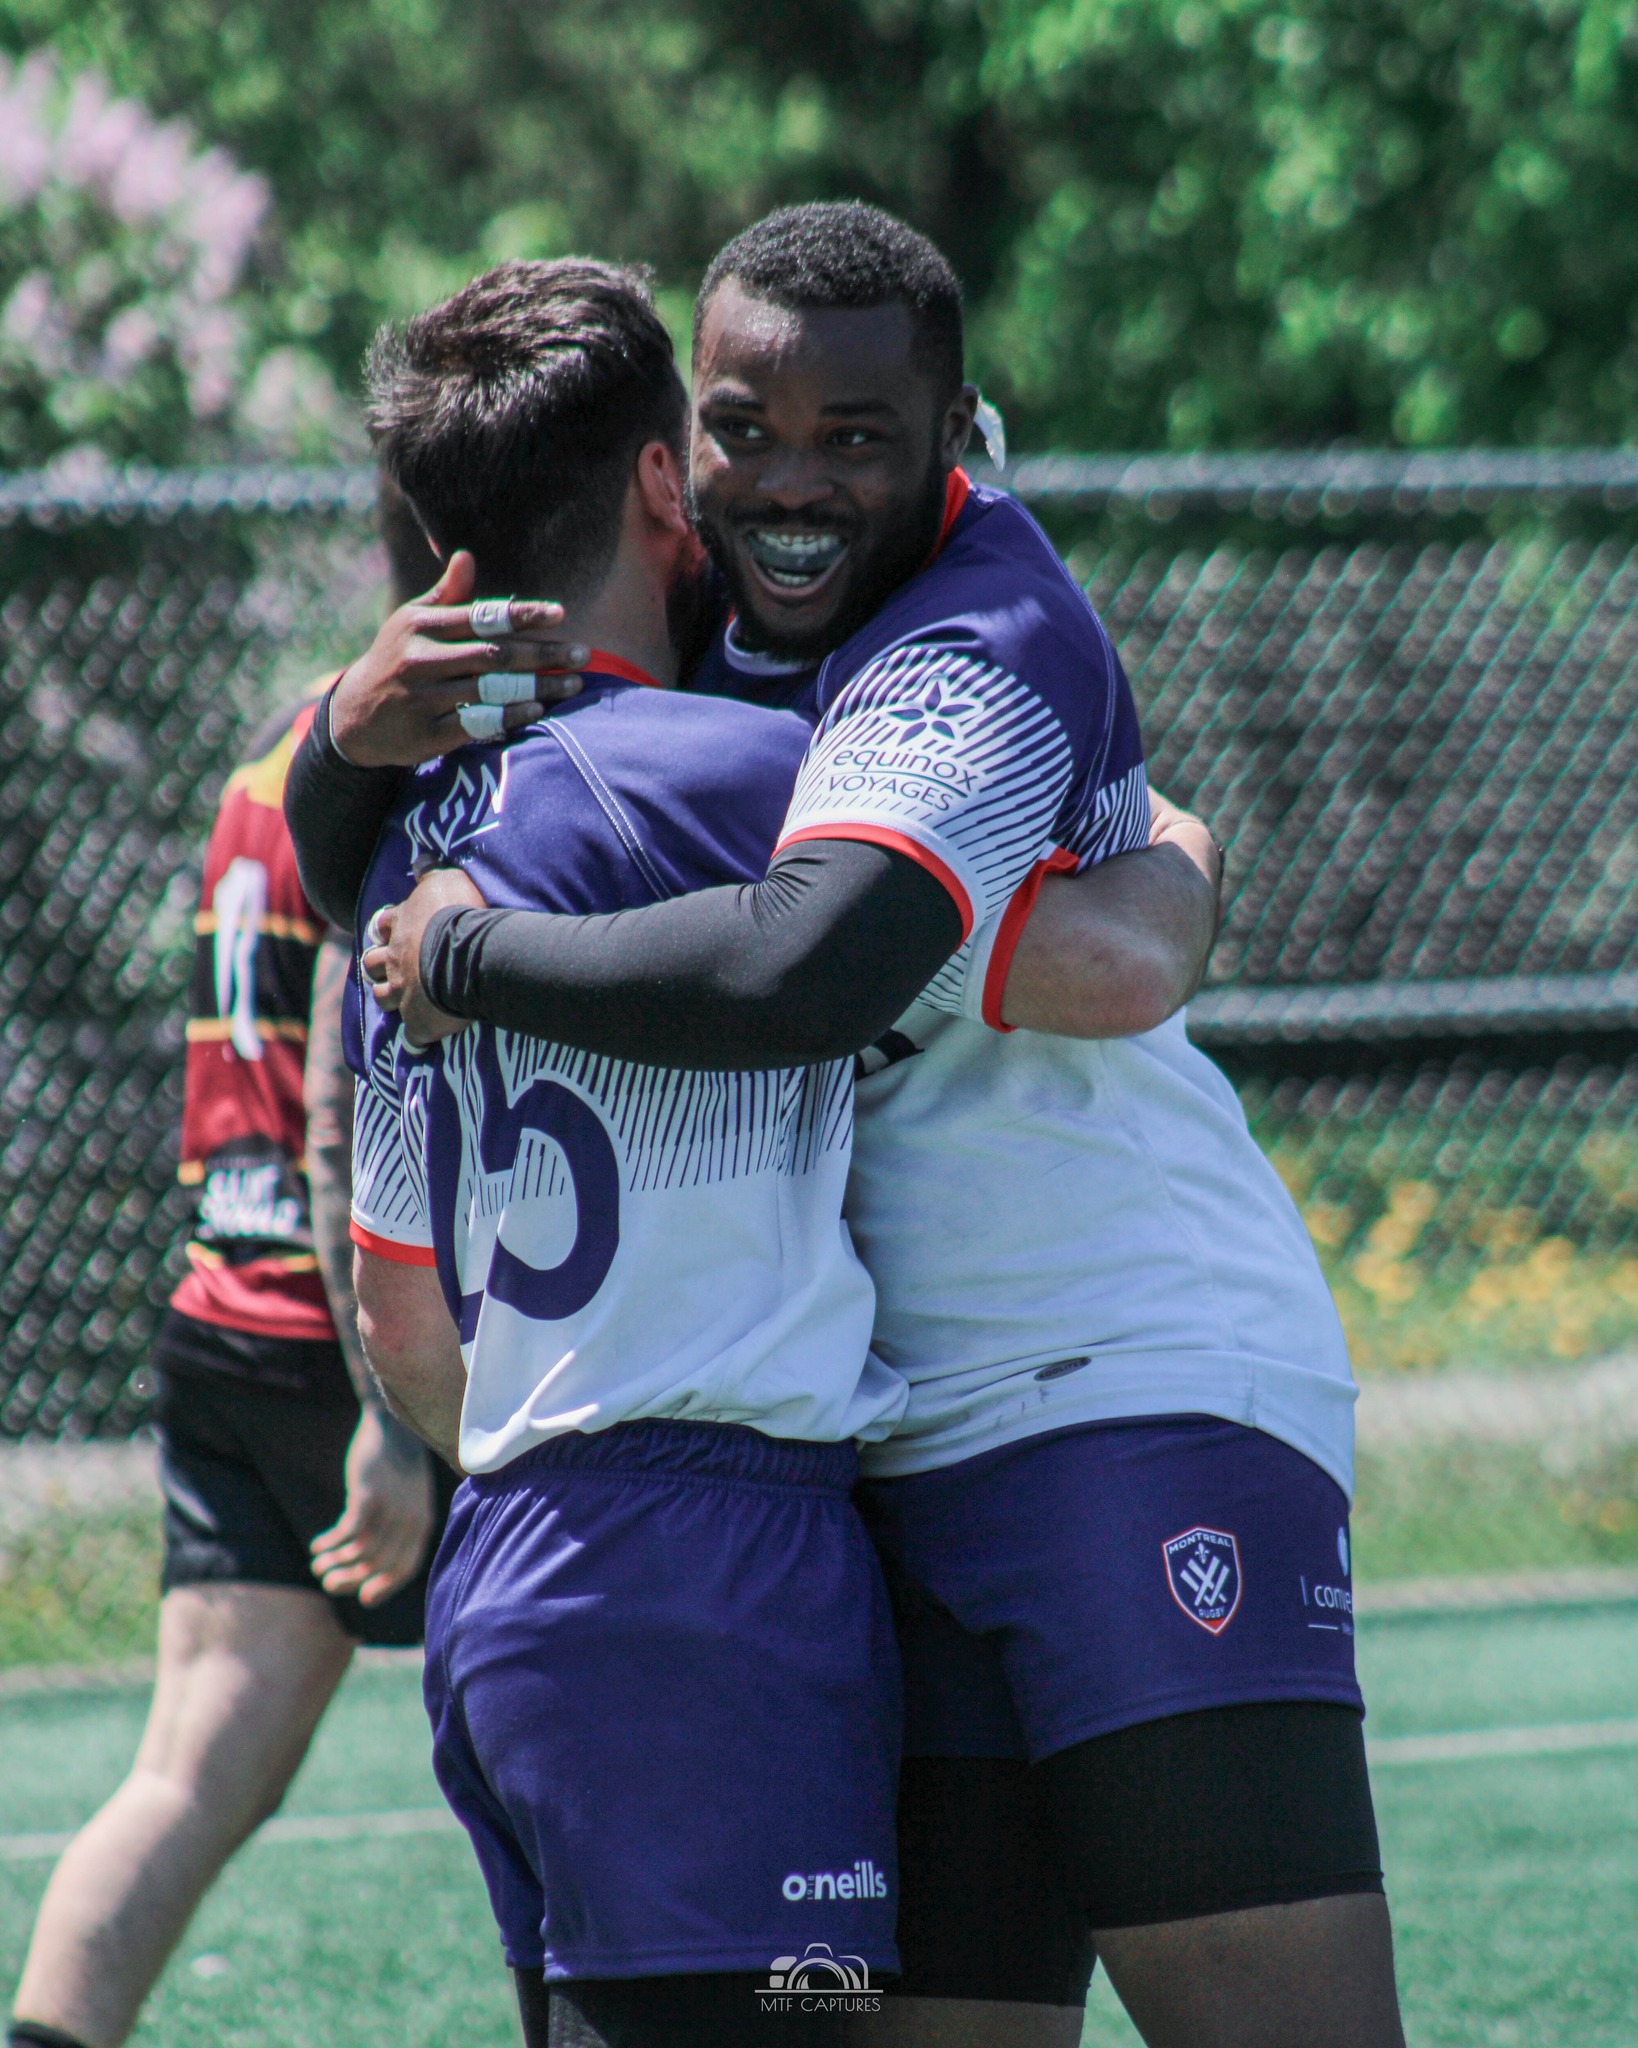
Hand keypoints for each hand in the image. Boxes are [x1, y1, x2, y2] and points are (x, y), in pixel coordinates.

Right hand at [309, 1406, 435, 1607]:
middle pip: (378, 1567)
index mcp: (424, 1522)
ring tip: (318, 1564)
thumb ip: (399, 1527)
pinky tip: (318, 1545)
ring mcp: (391, 1509)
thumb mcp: (409, 1498)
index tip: (364, 1598)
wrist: (395, 1423)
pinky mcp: (369, 1496)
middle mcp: (410, 1520)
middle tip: (328, 1582)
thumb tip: (374, 1562)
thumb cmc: (399, 1464)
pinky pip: (347, 1534)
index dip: (385, 1588)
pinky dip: (329, 1545)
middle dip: (350, 1581)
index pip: (407, 1569)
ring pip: (360, 1554)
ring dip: (334, 1565)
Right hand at [330, 550, 587, 767]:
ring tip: (573, 685)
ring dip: (537, 687)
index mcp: (420, 625)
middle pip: (494, 655)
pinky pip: (477, 723)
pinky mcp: (427, 733)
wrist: (353, 718)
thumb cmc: (396, 660)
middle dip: (543, 654)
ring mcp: (422, 698)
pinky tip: (537, 710)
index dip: (522, 615)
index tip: (560, 615)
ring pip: (491, 689)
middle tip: (583, 655)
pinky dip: (510, 716)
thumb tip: (466, 556)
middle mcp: (420, 659)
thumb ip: (445, 596)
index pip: (481, 617)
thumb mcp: (411, 622)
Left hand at [363, 866, 485, 1045]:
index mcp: (400, 927)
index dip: (387, 929)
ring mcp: (403, 993)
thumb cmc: (457, 913)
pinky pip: (416, 1036)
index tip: (392, 930)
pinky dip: (419, 1038)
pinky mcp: (418, 1022)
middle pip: (373, 964)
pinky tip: (422, 1043)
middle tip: (389, 967)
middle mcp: (394, 960)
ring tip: (399, 1000)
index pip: (384, 926)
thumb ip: (430, 871)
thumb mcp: (445, 879)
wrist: (464, 954)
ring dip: (389, 998)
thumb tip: (420, 858)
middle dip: (378, 966)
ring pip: (383, 999)